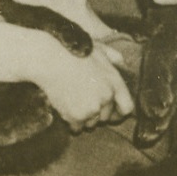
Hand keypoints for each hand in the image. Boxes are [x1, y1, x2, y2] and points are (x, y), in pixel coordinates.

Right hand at [0, 23, 133, 131]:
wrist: (49, 59)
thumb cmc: (72, 51)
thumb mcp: (98, 48)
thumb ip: (113, 56)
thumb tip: (121, 60)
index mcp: (114, 82)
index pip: (127, 107)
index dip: (119, 111)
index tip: (112, 113)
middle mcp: (106, 98)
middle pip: (106, 117)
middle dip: (97, 113)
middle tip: (83, 103)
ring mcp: (92, 108)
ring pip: (91, 124)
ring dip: (84, 118)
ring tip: (72, 104)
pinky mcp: (76, 116)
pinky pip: (77, 128)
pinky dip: (71, 122)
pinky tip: (65, 110)